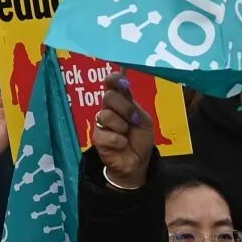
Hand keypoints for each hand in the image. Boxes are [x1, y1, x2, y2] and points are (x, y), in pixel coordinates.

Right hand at [92, 73, 155, 190]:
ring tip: (126, 135)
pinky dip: (119, 141)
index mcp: (121, 101)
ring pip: (106, 115)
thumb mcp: (143, 120)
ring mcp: (101, 123)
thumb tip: (124, 87)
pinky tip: (122, 145)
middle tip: (133, 120)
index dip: (114, 79)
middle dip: (124, 108)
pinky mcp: (97, 138)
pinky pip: (106, 134)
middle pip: (108, 96)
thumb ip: (133, 105)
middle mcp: (109, 109)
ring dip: (122, 126)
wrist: (138, 162)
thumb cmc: (141, 139)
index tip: (122, 83)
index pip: (112, 83)